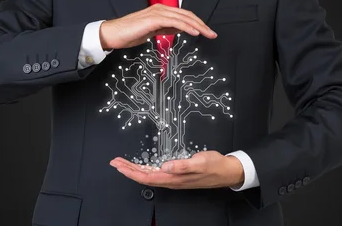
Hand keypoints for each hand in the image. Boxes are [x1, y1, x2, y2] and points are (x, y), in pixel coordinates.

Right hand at [99, 3, 217, 49]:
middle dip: (202, 24)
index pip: (184, 15)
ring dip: (198, 26)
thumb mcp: (152, 32)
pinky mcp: (153, 19)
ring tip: (208, 34)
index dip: (197, 23)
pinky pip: (174, 22)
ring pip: (183, 17)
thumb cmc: (128, 34)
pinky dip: (187, 27)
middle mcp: (160, 9)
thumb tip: (179, 30)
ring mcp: (157, 13)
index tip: (207, 32)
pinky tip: (195, 32)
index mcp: (160, 11)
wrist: (112, 34)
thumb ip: (165, 28)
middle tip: (212, 34)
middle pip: (187, 15)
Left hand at [109, 150, 243, 189]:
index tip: (120, 165)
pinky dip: (145, 169)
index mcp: (174, 178)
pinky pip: (157, 173)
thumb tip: (165, 166)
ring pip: (149, 175)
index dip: (131, 172)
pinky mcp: (177, 174)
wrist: (227, 171)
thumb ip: (182, 165)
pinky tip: (141, 167)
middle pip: (144, 177)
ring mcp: (174, 178)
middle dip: (128, 170)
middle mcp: (172, 180)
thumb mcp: (200, 162)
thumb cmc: (215, 166)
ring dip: (135, 170)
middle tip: (115, 162)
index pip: (147, 177)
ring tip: (123, 164)